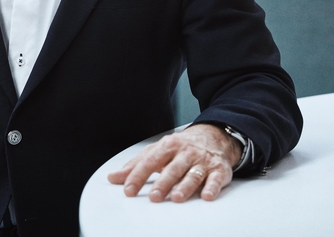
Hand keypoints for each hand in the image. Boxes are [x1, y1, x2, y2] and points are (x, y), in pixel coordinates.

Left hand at [106, 124, 241, 202]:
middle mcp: (185, 153)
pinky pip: (216, 179)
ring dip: (185, 187)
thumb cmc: (180, 147)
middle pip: (172, 169)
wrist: (214, 136)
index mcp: (167, 146)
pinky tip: (206, 196)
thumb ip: (135, 165)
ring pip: (193, 174)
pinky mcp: (219, 170)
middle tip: (154, 197)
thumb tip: (113, 178)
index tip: (129, 189)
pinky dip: (212, 187)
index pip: (150, 161)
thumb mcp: (157, 151)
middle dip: (163, 183)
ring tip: (177, 198)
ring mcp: (202, 161)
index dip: (138, 175)